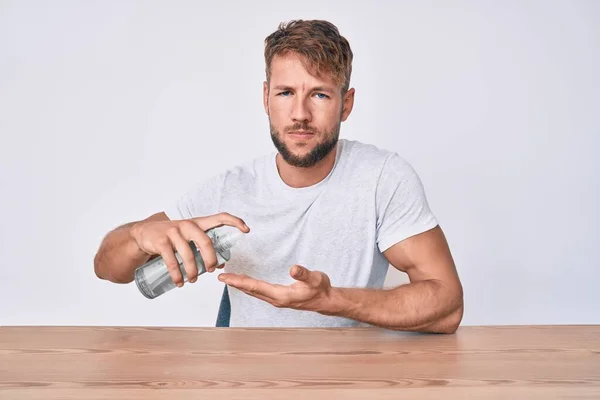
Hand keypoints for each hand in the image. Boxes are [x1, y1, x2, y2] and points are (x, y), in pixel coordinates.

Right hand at [131, 212, 249, 286]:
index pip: (220, 217)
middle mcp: (187, 225)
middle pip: (205, 241)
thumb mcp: (189, 238)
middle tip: (211, 270)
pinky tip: (179, 282)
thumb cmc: (172, 237)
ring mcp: (173, 232)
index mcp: (198, 223)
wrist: (144, 233)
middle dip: (211, 259)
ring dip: (192, 271)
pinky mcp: (161, 241)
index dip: (235, 222)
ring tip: (193, 280)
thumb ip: (203, 247)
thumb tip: (221, 263)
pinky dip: (177, 275)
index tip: (246, 230)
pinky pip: (171, 261)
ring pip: (188, 255)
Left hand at [218, 265, 331, 311]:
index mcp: (281, 295)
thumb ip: (303, 274)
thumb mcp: (315, 278)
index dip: (239, 281)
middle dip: (235, 283)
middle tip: (221, 276)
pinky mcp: (278, 297)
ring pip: (254, 292)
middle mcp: (276, 299)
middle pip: (251, 290)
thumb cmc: (321, 289)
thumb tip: (293, 268)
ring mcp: (276, 299)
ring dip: (241, 285)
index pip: (255, 286)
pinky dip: (249, 286)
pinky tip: (246, 281)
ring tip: (229, 278)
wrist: (327, 300)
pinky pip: (259, 291)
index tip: (226, 277)